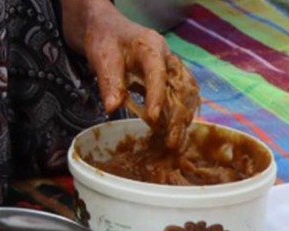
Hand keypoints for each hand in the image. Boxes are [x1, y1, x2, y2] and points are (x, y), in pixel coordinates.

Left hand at [60, 0, 199, 147]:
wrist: (108, 30)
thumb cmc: (106, 40)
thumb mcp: (102, 57)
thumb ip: (109, 81)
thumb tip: (112, 108)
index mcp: (151, 47)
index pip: (158, 73)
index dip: (157, 97)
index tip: (152, 119)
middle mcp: (167, 57)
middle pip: (180, 87)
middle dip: (177, 116)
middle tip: (171, 142)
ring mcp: (171, 67)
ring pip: (186, 93)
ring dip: (182, 118)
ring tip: (176, 142)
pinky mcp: (169, 78)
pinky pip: (181, 96)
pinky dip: (179, 114)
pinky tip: (175, 132)